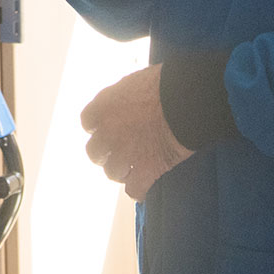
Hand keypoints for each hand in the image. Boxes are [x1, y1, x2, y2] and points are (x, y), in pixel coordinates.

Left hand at [79, 64, 192, 200]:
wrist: (186, 100)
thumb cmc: (164, 84)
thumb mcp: (132, 83)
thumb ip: (120, 99)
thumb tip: (123, 105)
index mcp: (103, 107)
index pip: (87, 122)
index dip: (98, 128)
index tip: (106, 129)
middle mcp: (108, 132)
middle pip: (95, 152)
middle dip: (105, 153)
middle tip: (117, 153)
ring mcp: (125, 153)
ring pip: (112, 172)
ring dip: (121, 171)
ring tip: (131, 170)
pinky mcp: (146, 170)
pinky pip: (134, 190)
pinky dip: (139, 190)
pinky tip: (143, 188)